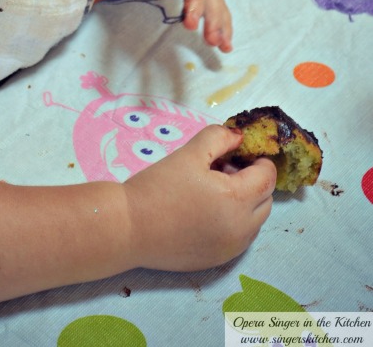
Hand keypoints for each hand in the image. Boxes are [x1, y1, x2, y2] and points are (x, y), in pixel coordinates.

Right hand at [122, 125, 275, 271]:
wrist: (128, 227)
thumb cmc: (157, 187)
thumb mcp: (189, 153)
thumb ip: (219, 138)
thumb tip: (239, 137)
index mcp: (237, 199)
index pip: (268, 177)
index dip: (259, 160)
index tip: (239, 152)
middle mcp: (242, 229)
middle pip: (266, 199)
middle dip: (252, 181)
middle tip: (221, 169)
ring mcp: (232, 249)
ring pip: (255, 220)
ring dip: (245, 202)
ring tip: (211, 190)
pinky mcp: (218, 260)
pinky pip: (240, 237)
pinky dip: (234, 221)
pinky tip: (204, 211)